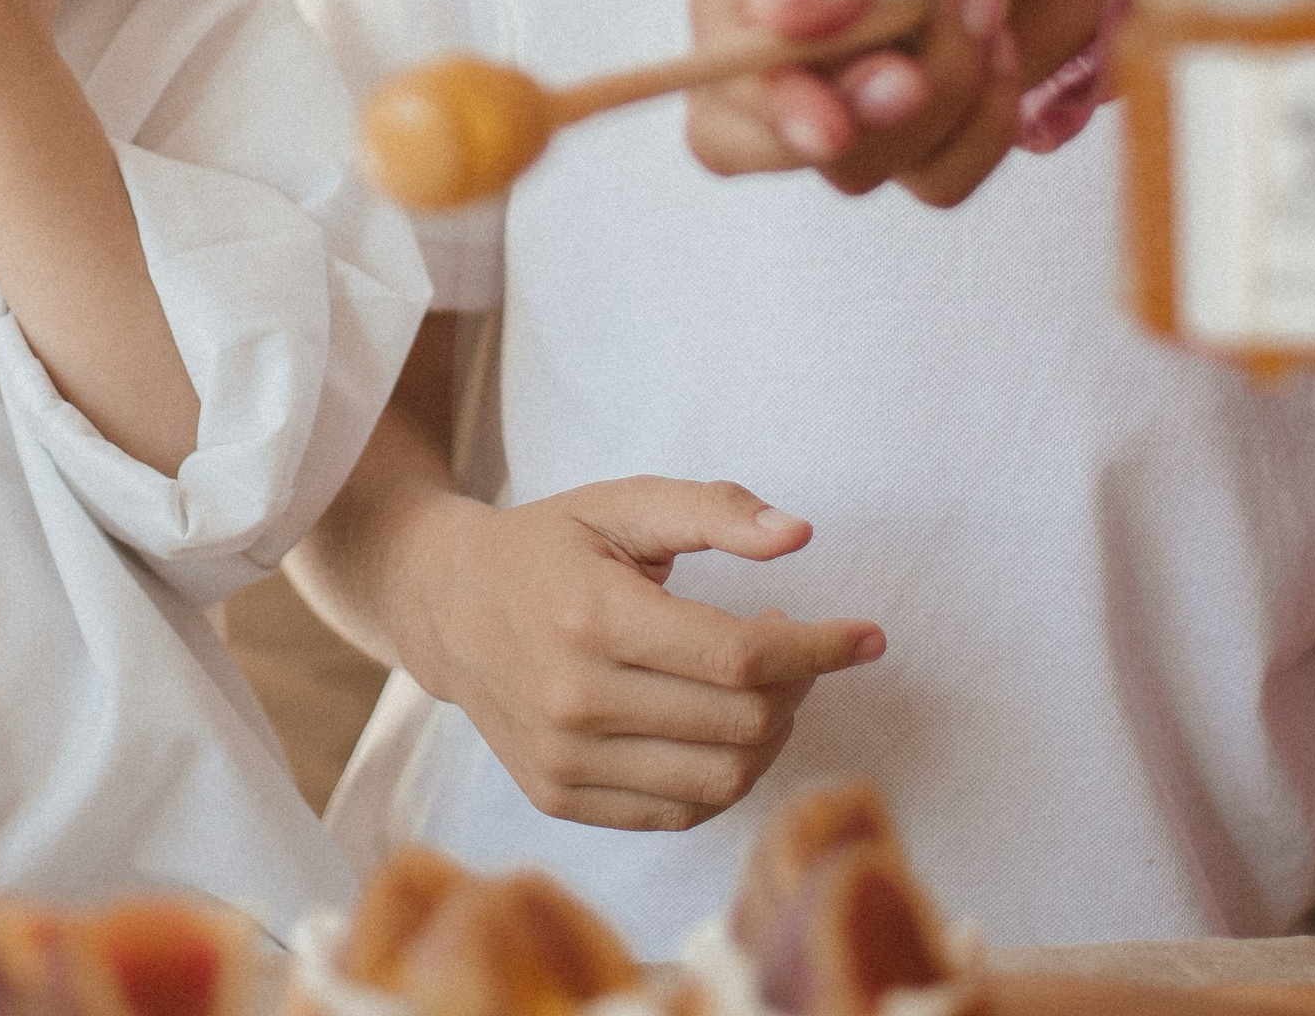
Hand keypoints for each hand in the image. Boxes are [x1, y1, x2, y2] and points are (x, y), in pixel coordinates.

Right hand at [402, 476, 883, 830]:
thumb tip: (801, 535)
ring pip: (721, 779)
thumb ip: (713, 510)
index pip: (741, 656)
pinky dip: (724, 773)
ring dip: (770, 733)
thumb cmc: (550, 545)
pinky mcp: (560, 798)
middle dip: (798, 684)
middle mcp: (574, 697)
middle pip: (741, 722)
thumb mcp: (623, 503)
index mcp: (593, 615)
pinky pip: (680, 811)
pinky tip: (720, 723)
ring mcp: (563, 760)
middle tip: (798, 644)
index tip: (868, 635)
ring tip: (761, 683)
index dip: (820, 647)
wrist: (446, 606)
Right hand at [685, 0, 1122, 203]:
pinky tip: (1003, 41)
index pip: (715, 48)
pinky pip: (932, 179)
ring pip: (856, 163)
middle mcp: (782, 20)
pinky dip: (982, 125)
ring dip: (943, 96)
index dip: (760, 97)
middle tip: (913, 81)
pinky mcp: (921, 118)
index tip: (825, 122)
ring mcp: (849, 76)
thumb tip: (771, 15)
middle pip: (748, 139)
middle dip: (845, 126)